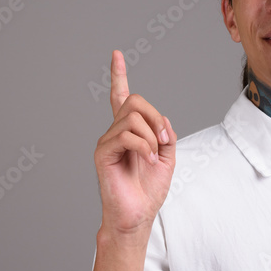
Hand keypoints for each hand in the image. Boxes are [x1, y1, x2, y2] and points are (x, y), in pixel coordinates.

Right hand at [93, 50, 176, 236]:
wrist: (138, 215)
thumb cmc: (148, 190)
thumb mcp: (168, 156)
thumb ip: (165, 133)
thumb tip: (161, 118)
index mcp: (129, 131)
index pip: (120, 97)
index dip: (118, 75)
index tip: (116, 55)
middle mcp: (115, 132)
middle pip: (134, 101)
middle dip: (155, 116)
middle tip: (164, 139)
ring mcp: (107, 141)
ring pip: (132, 118)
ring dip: (151, 136)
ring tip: (154, 157)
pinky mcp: (103, 153)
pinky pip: (126, 135)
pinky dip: (144, 147)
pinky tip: (148, 161)